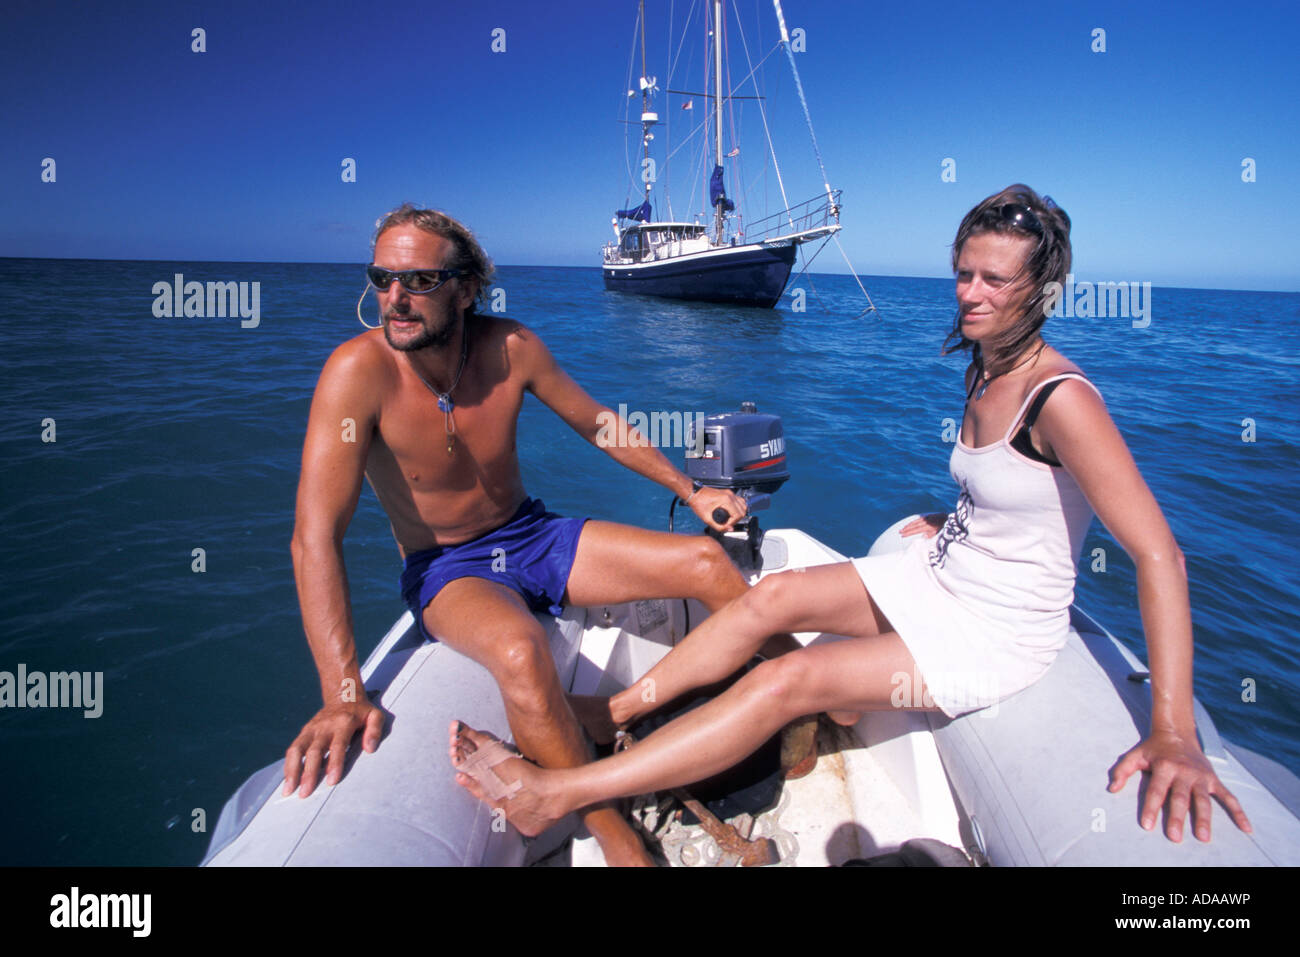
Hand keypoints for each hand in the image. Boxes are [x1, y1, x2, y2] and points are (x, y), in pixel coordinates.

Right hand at [283, 698, 385, 797]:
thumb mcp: (375, 716)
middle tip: (305, 793)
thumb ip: (374, 730)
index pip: (338, 745)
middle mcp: (324, 727)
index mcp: (343, 723)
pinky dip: (288, 766)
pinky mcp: (304, 732)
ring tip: (288, 791)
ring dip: (291, 771)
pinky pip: (292, 750)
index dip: (334, 763)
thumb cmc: (362, 711)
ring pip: (297, 750)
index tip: (331, 781)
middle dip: (308, 773)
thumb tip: (370, 749)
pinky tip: (287, 781)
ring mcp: (311, 729)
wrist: (343, 695)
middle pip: (314, 751)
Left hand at [688, 485, 746, 530]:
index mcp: (726, 500)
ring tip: (730, 519)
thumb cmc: (698, 502)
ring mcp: (730, 493)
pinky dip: (738, 508)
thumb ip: (719, 527)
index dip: (733, 523)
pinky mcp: (728, 493)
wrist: (694, 493)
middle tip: (728, 523)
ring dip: (739, 513)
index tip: (726, 526)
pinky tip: (731, 512)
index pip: (738, 515)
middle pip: (742, 510)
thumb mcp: (707, 519)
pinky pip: (739, 501)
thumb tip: (729, 529)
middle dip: (737, 519)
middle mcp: (730, 495)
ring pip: (743, 505)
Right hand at [900, 513, 946, 537]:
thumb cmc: (944, 527)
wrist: (949, 517)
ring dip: (908, 525)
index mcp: (928, 526)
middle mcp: (926, 522)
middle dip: (906, 529)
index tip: (903, 535)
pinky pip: (918, 519)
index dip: (909, 533)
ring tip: (902, 529)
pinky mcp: (927, 516)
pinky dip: (913, 522)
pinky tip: (910, 524)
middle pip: (914, 526)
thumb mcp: (939, 532)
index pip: (916, 530)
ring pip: (915, 522)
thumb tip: (923, 537)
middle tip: (899, 532)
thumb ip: (931, 534)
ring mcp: (926, 518)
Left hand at [1108, 730, 1251, 841]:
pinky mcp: (1213, 780)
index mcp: (1164, 766)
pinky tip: (1246, 828)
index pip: (1156, 790)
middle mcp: (1184, 772)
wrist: (1177, 732)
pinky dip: (1239, 812)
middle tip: (1174, 837)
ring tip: (1203, 837)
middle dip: (1176, 818)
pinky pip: (1228, 797)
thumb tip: (1112, 788)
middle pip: (1180, 798)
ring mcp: (1201, 777)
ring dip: (1204, 819)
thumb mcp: (1135, 755)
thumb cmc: (1154, 748)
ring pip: (1203, 800)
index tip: (1147, 825)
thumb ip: (1122, 770)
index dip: (1150, 807)